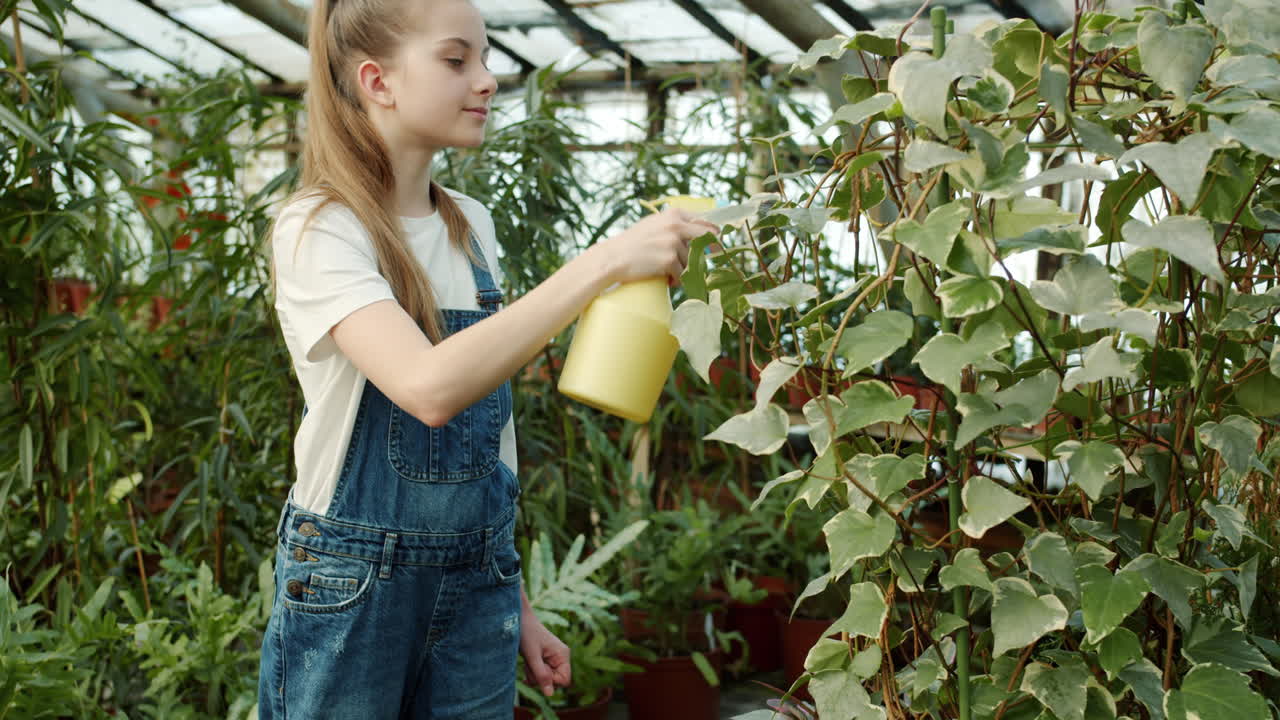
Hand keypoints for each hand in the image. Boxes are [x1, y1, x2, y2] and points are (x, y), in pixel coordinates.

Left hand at [519, 609, 570, 696]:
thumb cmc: (526, 633)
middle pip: (554, 681)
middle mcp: (560, 657)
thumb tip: (550, 694)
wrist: (517, 618)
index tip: (539, 670)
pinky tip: (527, 663)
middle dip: (540, 677)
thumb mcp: (532, 656)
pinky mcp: (545, 659)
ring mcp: (553, 658)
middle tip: (530, 664)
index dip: (551, 681)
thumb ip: (541, 674)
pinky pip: (541, 674)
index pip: (564, 681)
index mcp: (562, 655)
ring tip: (527, 660)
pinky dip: (532, 672)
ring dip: (534, 674)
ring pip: (546, 679)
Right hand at [598, 208, 718, 286]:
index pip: (703, 221)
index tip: (717, 243)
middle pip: (706, 238)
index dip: (713, 233)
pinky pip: (681, 274)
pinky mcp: (669, 260)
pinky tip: (664, 279)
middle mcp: (675, 225)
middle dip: (709, 250)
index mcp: (673, 214)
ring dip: (682, 270)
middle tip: (710, 259)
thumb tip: (701, 235)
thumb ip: (675, 225)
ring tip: (665, 271)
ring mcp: (673, 243)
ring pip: (691, 261)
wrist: (613, 258)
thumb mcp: (654, 225)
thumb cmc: (632, 243)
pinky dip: (675, 280)